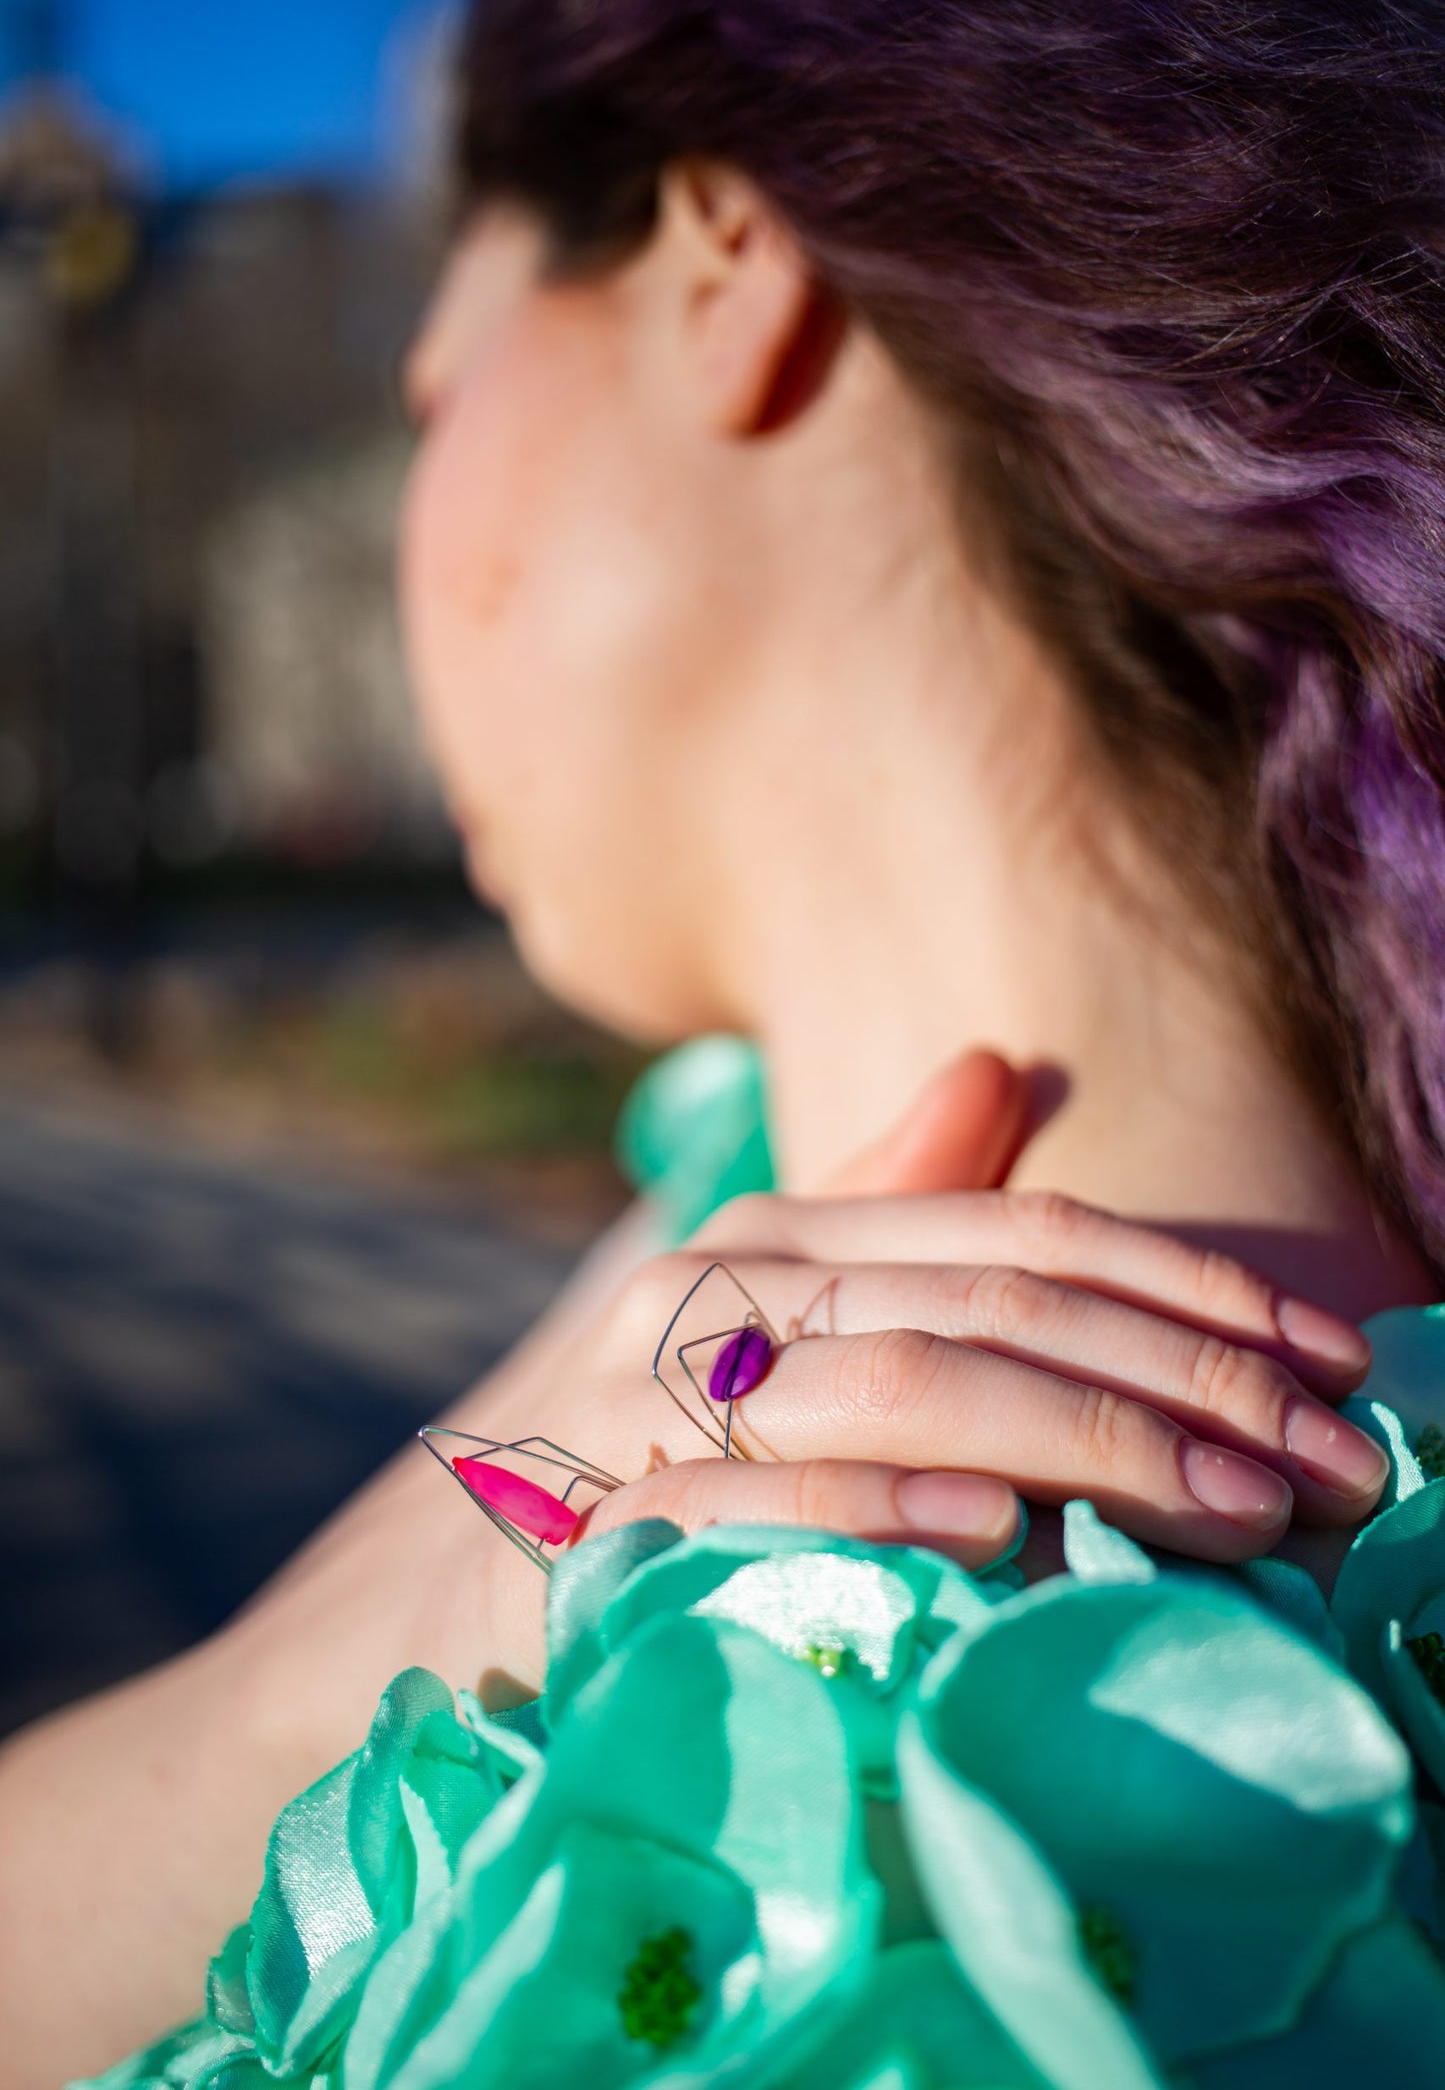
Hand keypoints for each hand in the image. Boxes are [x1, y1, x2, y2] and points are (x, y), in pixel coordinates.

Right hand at [458, 1050, 1382, 1687]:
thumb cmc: (648, 1453)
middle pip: (985, 1308)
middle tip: (1334, 1459)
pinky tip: (1001, 1542)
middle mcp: (705, 1295)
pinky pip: (749, 1510)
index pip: (1017, 1233)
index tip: (1331, 1354)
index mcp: (771, 1235)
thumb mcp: (763, 1319)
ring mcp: (639, 1407)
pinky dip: (880, 1515)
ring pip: (897, 1390)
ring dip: (1085, 1446)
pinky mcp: (583, 1532)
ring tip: (1237, 1508)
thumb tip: (996, 1066)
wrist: (441, 1589)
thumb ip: (881, 1203)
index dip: (1187, 1284)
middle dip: (1179, 1380)